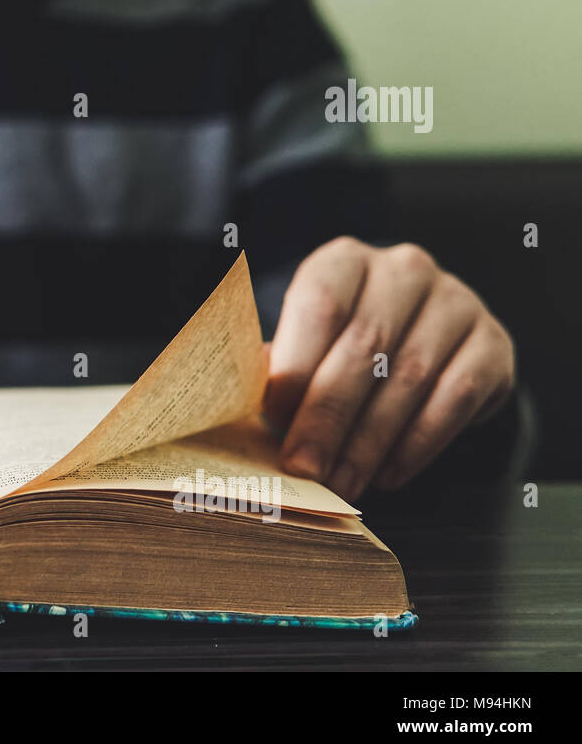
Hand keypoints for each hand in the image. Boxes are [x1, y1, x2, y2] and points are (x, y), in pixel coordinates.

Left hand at [264, 237, 514, 501]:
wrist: (430, 341)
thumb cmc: (346, 345)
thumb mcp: (309, 343)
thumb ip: (284, 370)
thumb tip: (250, 412)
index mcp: (345, 261)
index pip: (321, 304)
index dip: (298, 365)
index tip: (276, 419)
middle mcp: (404, 270)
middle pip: (363, 346)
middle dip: (329, 417)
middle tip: (306, 467)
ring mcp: (456, 302)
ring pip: (409, 378)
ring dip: (370, 442)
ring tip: (343, 482)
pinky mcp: (492, 344)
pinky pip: (454, 399)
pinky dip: (418, 444)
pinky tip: (389, 474)